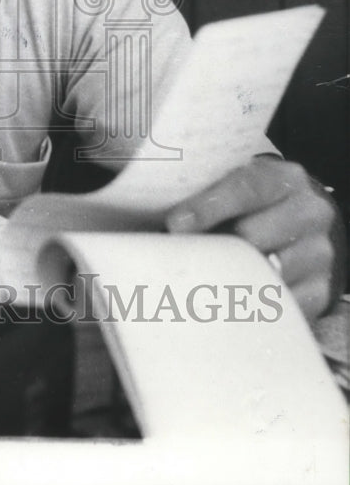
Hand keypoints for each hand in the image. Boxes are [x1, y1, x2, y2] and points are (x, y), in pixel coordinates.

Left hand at [165, 156, 345, 320]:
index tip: (176, 224)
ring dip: (232, 278)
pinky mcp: (321, 289)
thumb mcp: (236, 185)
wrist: (301, 222)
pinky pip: (282, 304)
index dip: (209, 206)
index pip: (247, 188)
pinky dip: (253, 305)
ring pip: (268, 273)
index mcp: (284, 179)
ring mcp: (319, 252)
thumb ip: (207, 194)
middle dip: (217, 246)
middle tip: (184, 255)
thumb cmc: (254, 204)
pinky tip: (230, 300)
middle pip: (255, 235)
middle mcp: (309, 212)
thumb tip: (163, 218)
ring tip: (204, 278)